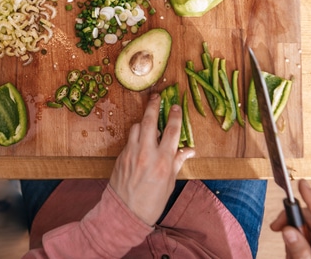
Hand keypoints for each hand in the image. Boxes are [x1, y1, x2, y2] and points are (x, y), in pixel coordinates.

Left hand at [109, 93, 195, 225]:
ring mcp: (131, 153)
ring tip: (150, 122)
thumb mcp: (170, 183)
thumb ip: (178, 162)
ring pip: (137, 126)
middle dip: (154, 105)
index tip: (176, 107)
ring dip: (144, 121)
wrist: (125, 213)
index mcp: (163, 161)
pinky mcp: (121, 156)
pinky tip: (141, 140)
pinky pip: (129, 139)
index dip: (175, 116)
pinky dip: (136, 136)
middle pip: (151, 121)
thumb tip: (190, 150)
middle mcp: (146, 154)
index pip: (172, 131)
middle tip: (157, 96)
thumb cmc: (152, 202)